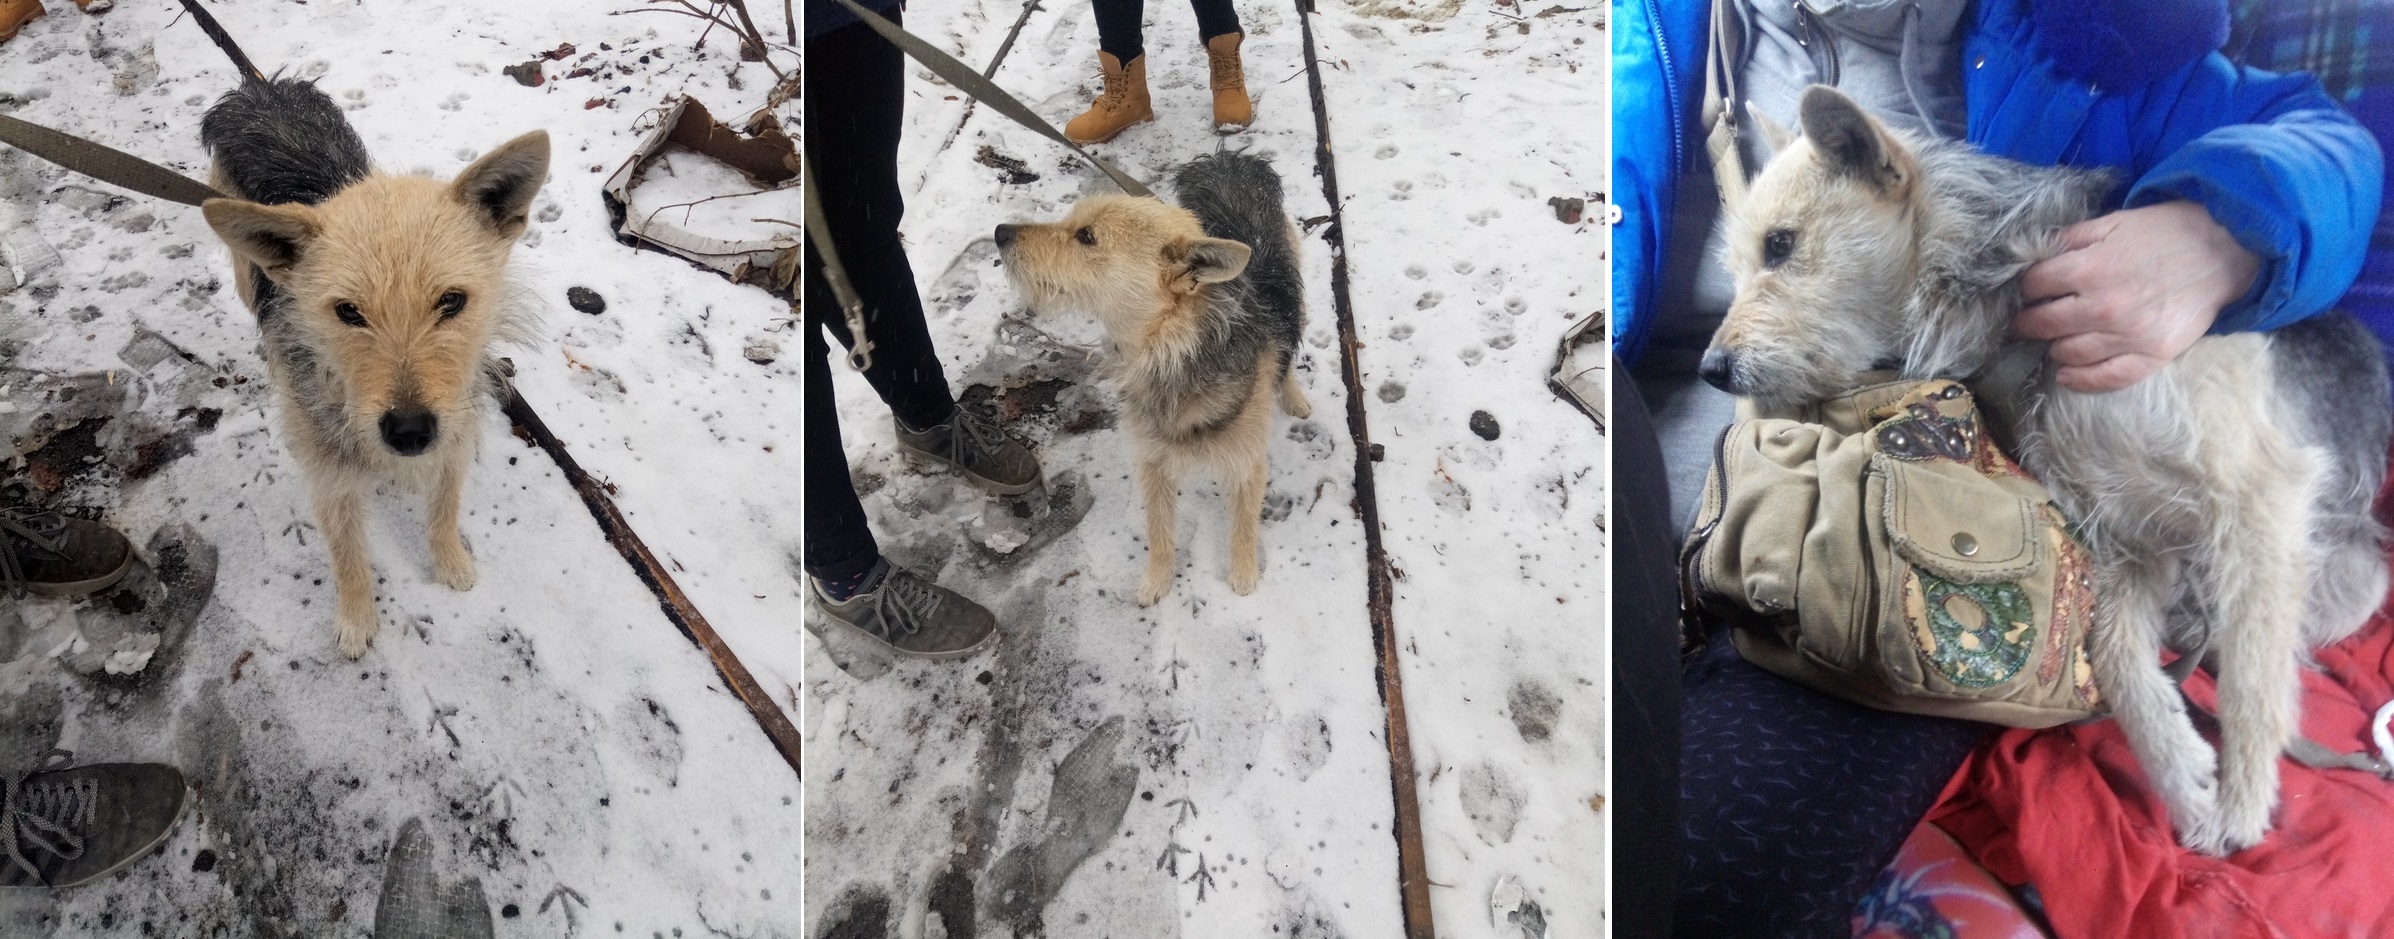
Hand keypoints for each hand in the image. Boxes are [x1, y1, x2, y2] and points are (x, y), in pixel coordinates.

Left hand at [2014, 200, 2258, 392]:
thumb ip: (2071, 239)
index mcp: (2089, 268)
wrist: (2225, 249)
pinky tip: (2066, 375)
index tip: (2024, 293)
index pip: (2033, 287)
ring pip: (2068, 353)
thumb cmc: (2166, 232)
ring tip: (2051, 341)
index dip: (2024, 289)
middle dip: (2026, 323)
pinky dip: (2081, 380)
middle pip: (2042, 324)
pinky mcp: (2154, 354)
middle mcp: (2104, 306)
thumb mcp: (2113, 222)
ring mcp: (2129, 335)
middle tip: (2021, 323)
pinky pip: (2107, 378)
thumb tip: (2034, 255)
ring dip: (2053, 347)